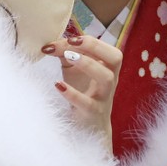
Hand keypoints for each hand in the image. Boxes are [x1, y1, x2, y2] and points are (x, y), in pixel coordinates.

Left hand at [41, 35, 121, 151]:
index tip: (68, 38)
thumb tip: (50, 42)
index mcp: (108, 67)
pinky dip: (72, 93)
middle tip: (72, 42)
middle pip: (116, 57)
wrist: (89, 127)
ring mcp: (103, 97)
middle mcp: (110, 79)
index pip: (104, 47)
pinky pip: (87, 103)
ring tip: (67, 57)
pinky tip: (58, 85)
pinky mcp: (93, 113)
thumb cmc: (82, 92)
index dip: (88, 40)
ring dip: (88, 64)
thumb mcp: (74, 70)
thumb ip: (65, 54)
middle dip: (95, 46)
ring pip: (106, 77)